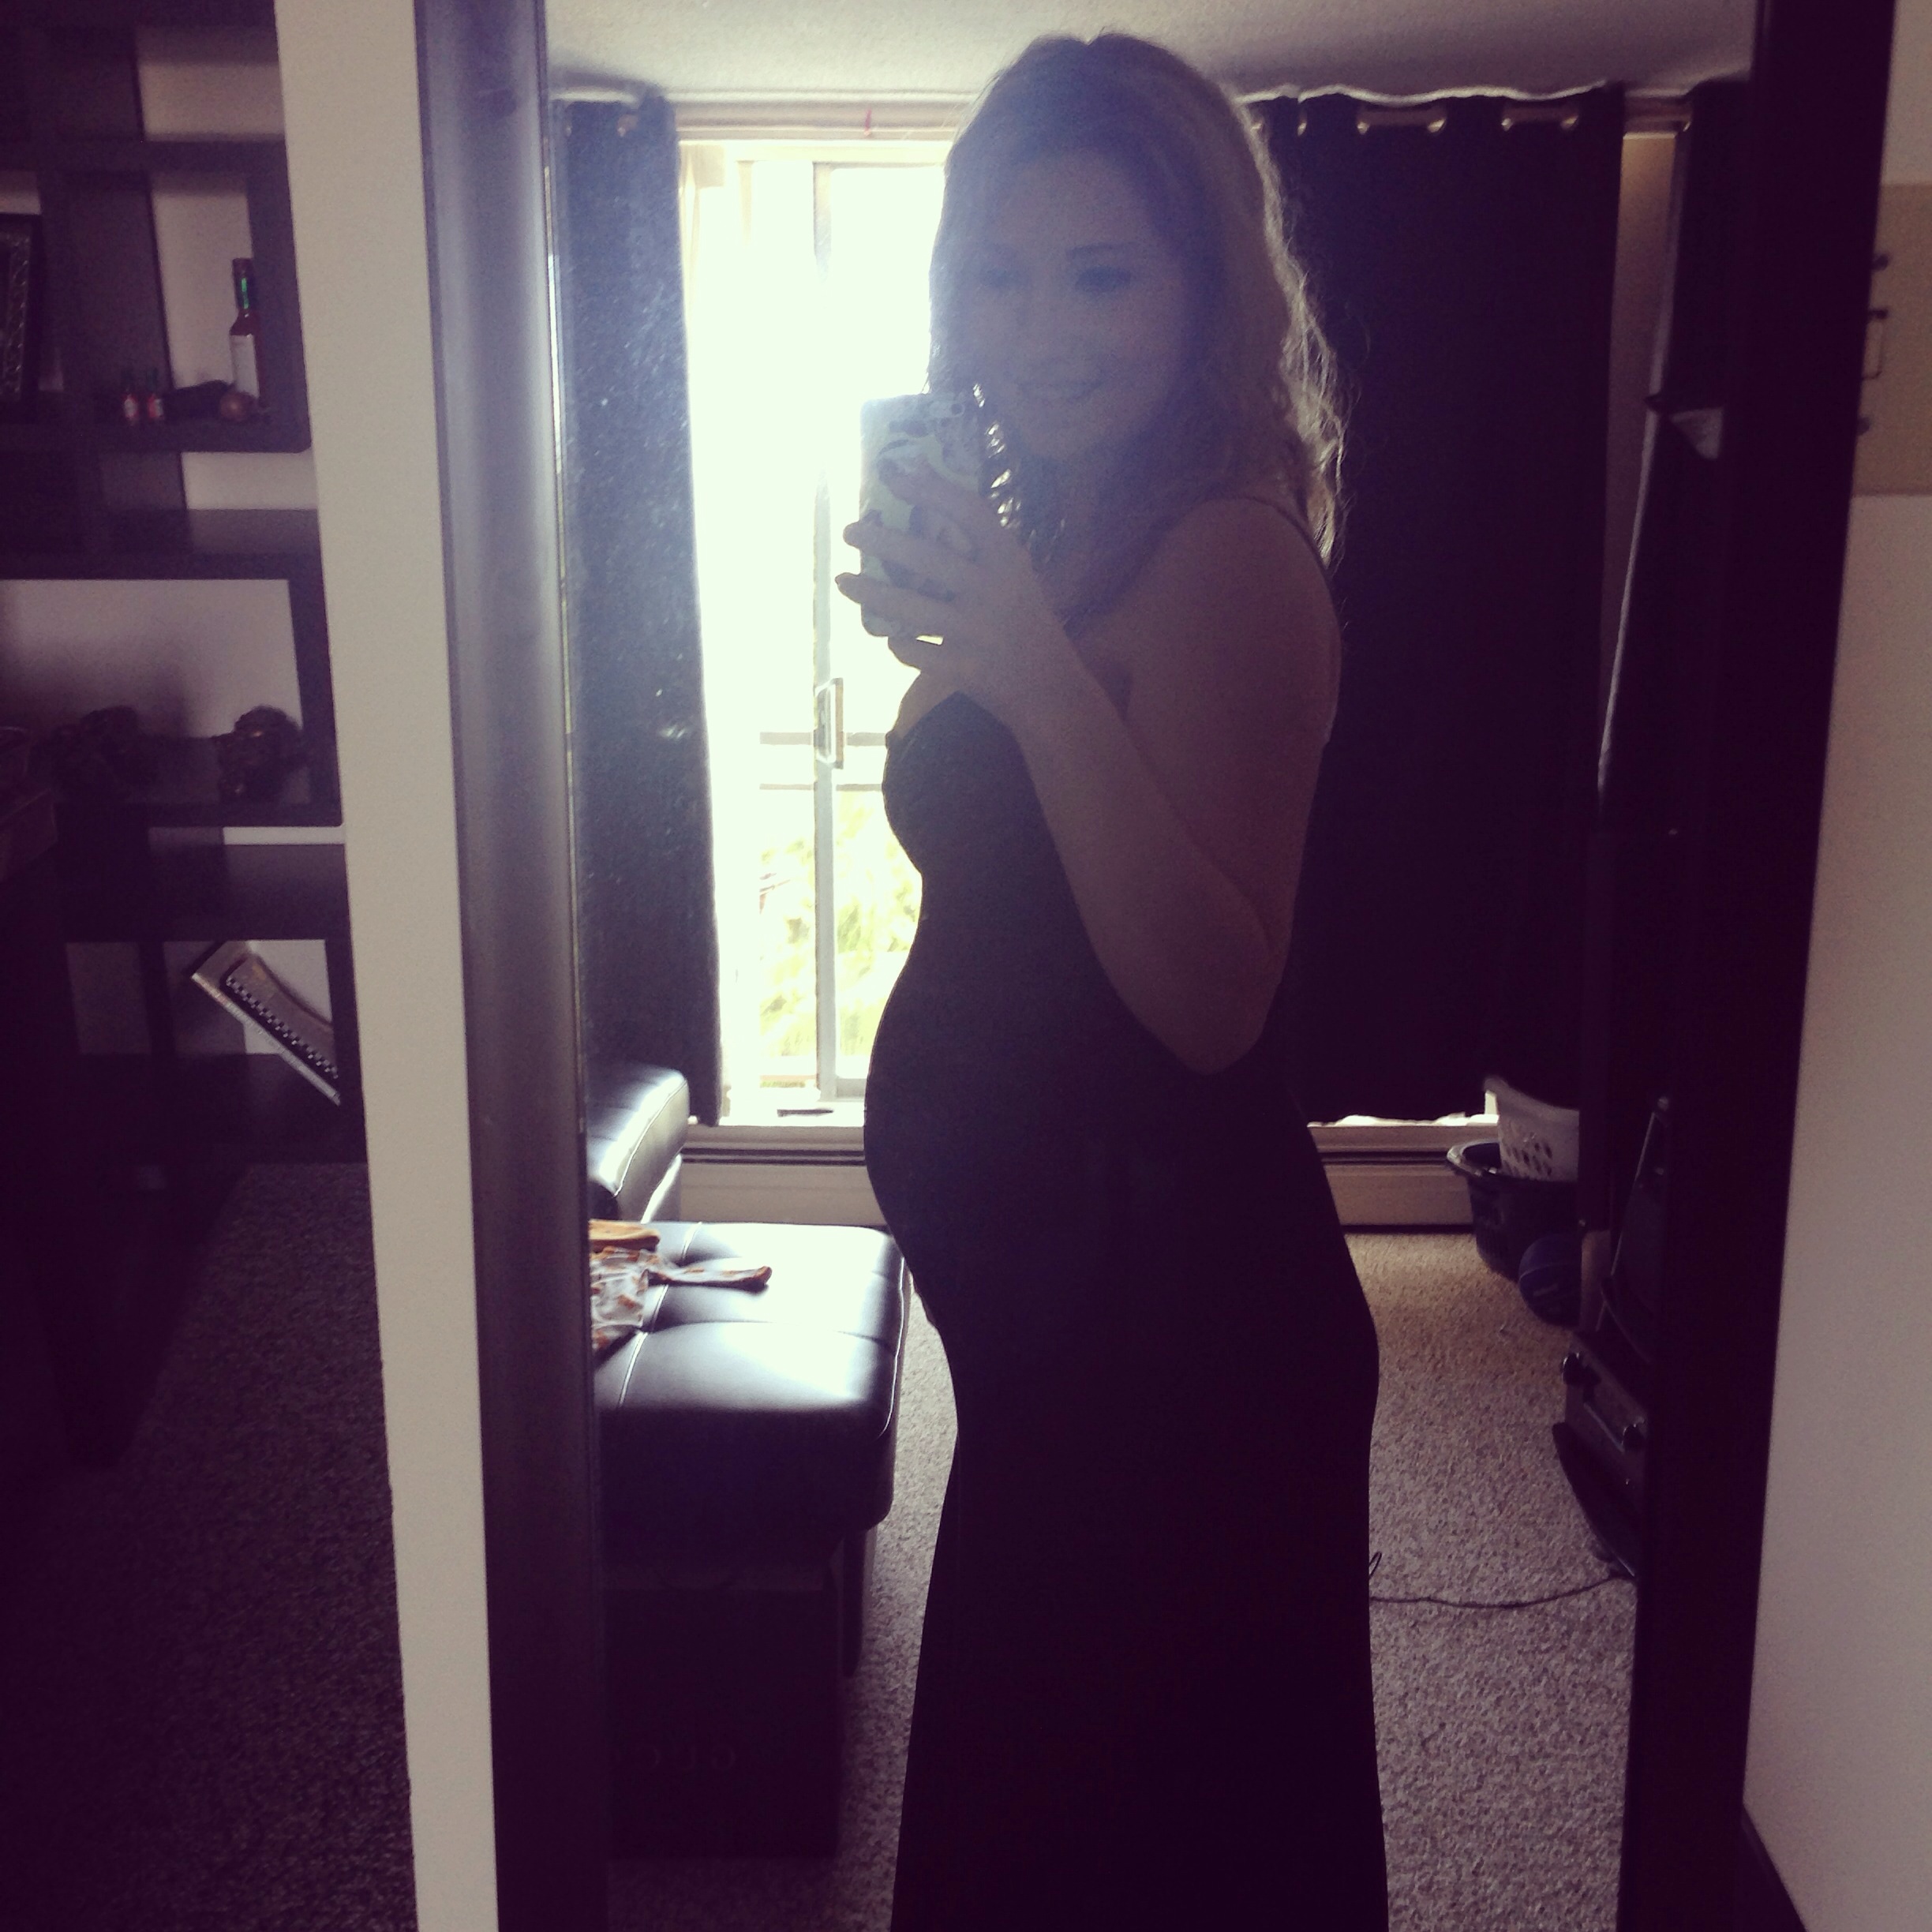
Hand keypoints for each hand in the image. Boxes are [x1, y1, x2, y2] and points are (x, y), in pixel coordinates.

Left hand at [835, 460, 1081, 726]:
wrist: (1050, 688)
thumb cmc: (1024, 620)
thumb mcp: (1013, 574)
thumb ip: (976, 537)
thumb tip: (925, 474)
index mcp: (1008, 560)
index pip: (969, 512)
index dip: (930, 489)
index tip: (893, 474)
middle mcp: (992, 591)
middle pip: (927, 558)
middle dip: (881, 542)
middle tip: (849, 532)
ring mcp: (976, 632)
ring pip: (910, 608)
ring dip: (870, 592)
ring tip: (842, 580)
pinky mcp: (963, 670)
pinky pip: (915, 652)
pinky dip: (899, 645)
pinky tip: (892, 637)